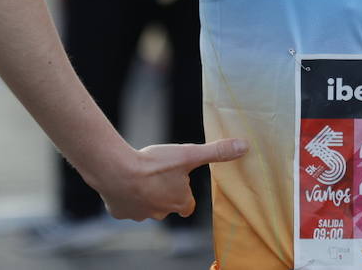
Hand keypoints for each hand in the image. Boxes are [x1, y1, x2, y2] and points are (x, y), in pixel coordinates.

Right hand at [96, 138, 247, 221]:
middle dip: (164, 194)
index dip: (185, 195)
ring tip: (140, 176)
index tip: (182, 184)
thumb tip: (244, 146)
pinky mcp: (120, 212)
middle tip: (159, 176)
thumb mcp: (189, 154)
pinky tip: (123, 181)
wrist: (117, 172)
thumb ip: (216, 152)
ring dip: (144, 194)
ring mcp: (139, 214)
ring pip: (145, 206)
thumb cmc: (155, 165)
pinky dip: (125, 196)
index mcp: (179, 202)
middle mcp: (161, 213)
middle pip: (166, 206)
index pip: (188, 205)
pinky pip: (125, 206)